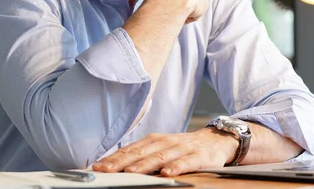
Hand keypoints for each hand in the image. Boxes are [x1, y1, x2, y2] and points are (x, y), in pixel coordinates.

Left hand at [92, 128, 238, 176]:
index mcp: (154, 140)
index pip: (130, 149)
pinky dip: (177, 167)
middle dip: (121, 162)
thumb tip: (116, 167)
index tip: (97, 167)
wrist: (216, 140)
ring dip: (144, 164)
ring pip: (161, 156)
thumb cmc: (184, 148)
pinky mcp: (199, 156)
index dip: (113, 158)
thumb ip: (143, 156)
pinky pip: (187, 162)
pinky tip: (167, 173)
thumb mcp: (162, 148)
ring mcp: (182, 148)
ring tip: (130, 172)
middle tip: (106, 170)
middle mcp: (166, 142)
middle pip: (140, 152)